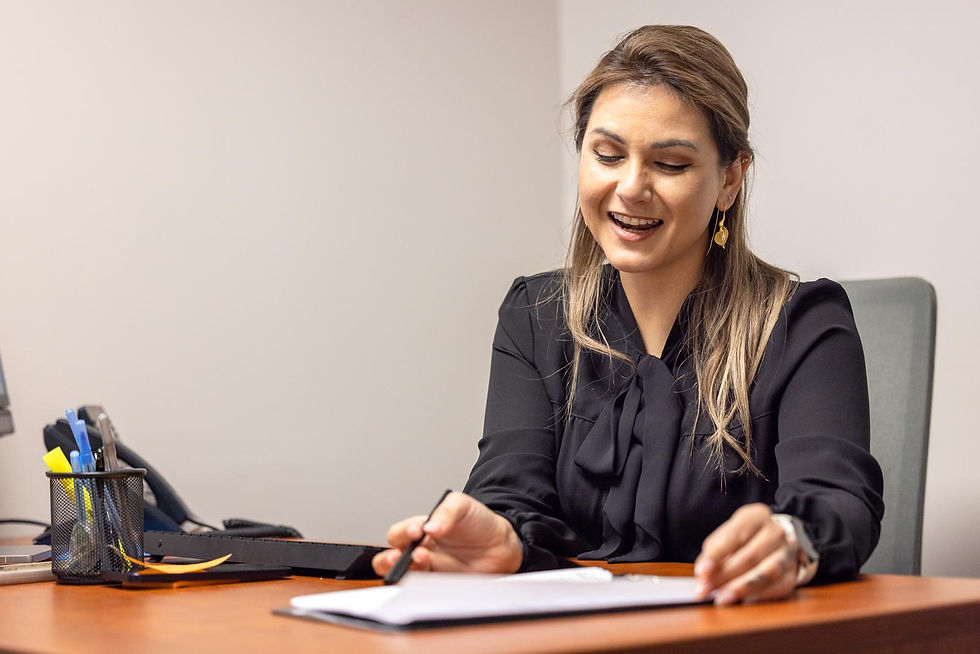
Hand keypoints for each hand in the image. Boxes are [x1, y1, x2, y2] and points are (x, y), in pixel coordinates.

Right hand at [371, 491, 522, 576]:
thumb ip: (446, 510)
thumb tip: (430, 525)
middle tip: (400, 557)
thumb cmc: (479, 522)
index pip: (399, 534)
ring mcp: (430, 570)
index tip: (417, 531)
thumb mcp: (462, 505)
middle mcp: (421, 551)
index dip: (402, 533)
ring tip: (421, 562)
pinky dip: (425, 588)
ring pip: (405, 578)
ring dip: (406, 573)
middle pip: (390, 559)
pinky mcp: (442, 586)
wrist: (502, 544)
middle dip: (388, 560)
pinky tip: (434, 579)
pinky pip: (426, 591)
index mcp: (421, 530)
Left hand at [693, 503, 798, 604]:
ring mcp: (788, 553)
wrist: (780, 540)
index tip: (701, 571)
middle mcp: (776, 532)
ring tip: (722, 599)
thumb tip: (703, 575)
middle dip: (723, 576)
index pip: (734, 536)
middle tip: (704, 590)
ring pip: (767, 572)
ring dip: (741, 588)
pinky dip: (759, 596)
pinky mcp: (794, 573)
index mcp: (756, 516)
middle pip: (749, 556)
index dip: (716, 555)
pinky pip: (779, 588)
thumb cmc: (747, 537)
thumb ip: (715, 551)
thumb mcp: (730, 534)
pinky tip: (743, 602)